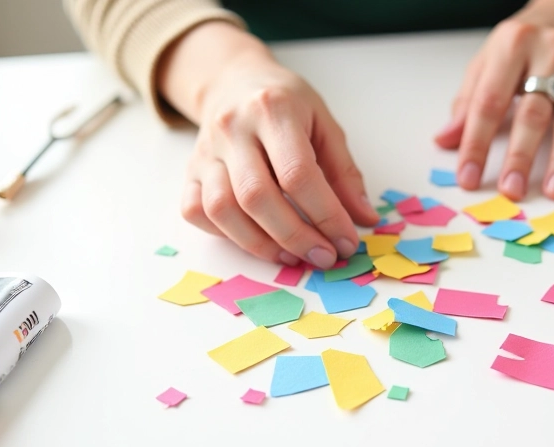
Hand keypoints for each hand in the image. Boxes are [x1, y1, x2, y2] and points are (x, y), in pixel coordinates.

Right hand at [158, 23, 378, 267]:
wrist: (233, 81)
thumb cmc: (285, 104)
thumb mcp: (324, 124)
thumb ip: (345, 172)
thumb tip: (364, 218)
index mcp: (273, 110)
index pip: (298, 173)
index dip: (326, 215)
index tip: (346, 241)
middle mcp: (233, 129)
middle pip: (257, 196)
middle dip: (295, 236)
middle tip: (323, 256)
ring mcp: (206, 151)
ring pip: (222, 209)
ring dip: (260, 244)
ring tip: (292, 256)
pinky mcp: (189, 170)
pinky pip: (196, 212)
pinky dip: (225, 234)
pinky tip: (255, 239)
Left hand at [434, 0, 553, 199]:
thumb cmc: (529, 42)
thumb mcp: (491, 59)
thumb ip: (468, 100)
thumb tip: (446, 141)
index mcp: (514, 44)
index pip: (489, 102)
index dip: (477, 143)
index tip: (468, 177)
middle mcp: (553, 51)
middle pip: (533, 112)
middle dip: (520, 156)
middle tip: (511, 190)